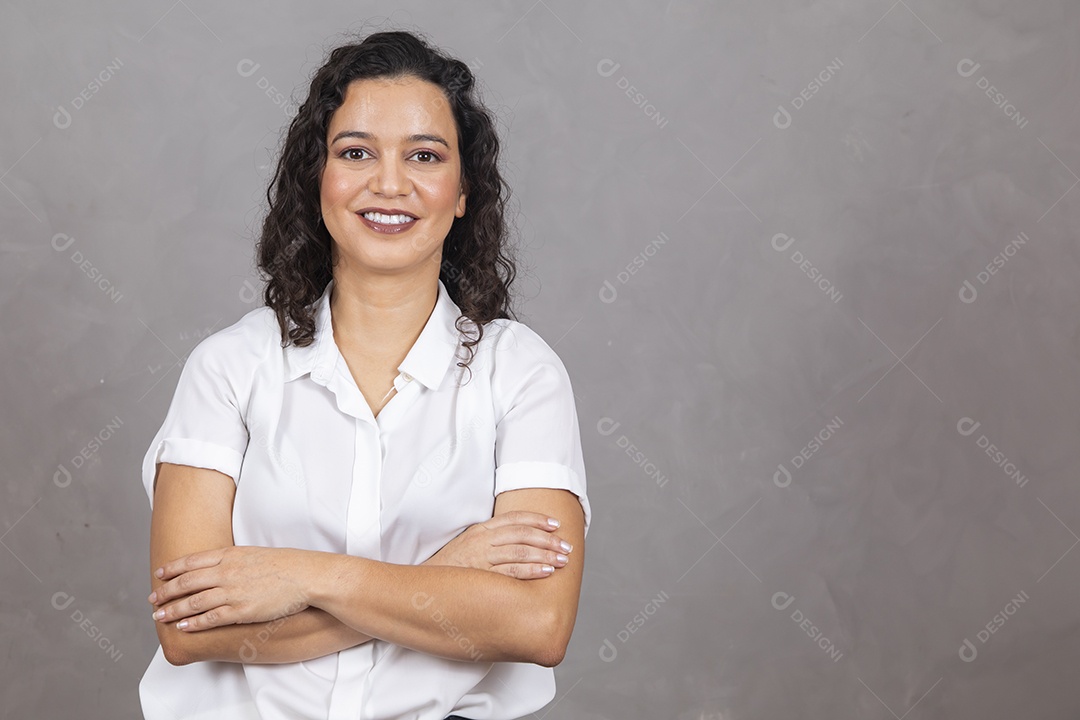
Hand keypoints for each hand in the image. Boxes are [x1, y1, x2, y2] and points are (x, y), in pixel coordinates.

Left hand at [148, 546, 312, 631]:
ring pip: (193, 602)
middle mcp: (227, 572)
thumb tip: (221, 566)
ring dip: (173, 610)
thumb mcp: (255, 553)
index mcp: (230, 555)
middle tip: (153, 600)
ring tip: (160, 616)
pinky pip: (210, 618)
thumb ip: (235, 560)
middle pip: (186, 582)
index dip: (172, 569)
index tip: (159, 575)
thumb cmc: (287, 564)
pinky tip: (184, 626)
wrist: (307, 575)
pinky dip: (194, 623)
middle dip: (166, 592)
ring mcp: (233, 592)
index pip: (191, 561)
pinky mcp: (242, 610)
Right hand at [422, 511, 573, 578]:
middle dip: (548, 539)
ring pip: (520, 550)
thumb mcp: (468, 546)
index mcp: (481, 530)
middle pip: (522, 533)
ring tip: (562, 559)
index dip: (537, 520)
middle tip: (566, 546)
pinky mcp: (480, 576)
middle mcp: (482, 540)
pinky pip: (511, 571)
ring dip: (545, 554)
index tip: (556, 524)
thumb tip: (517, 542)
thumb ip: (490, 541)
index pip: (514, 519)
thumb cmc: (450, 570)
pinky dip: (531, 570)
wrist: (423, 588)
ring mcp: (481, 557)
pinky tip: (546, 572)